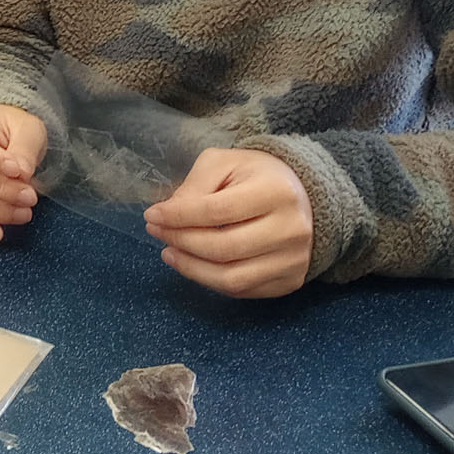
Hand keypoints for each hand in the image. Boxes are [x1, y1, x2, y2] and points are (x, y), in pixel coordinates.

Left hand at [143, 147, 312, 297]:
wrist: (301, 195)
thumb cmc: (255, 176)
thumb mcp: (223, 163)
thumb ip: (195, 186)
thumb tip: (168, 216)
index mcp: (276, 192)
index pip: (217, 211)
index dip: (178, 216)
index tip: (152, 215)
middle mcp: (292, 230)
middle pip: (223, 248)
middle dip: (181, 241)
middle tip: (156, 232)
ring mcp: (294, 260)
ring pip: (232, 278)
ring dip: (191, 268)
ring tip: (169, 252)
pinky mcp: (290, 280)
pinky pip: (243, 290)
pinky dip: (210, 281)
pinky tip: (193, 264)